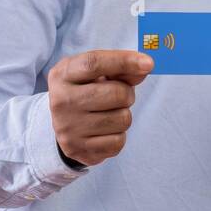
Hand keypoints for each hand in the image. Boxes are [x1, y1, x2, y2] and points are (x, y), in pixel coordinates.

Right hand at [47, 49, 152, 165]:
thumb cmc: (86, 90)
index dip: (124, 61)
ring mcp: (68, 128)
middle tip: (121, 95)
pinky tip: (105, 130)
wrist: (63, 123)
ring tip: (109, 113)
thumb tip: (145, 67)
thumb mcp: (95, 73)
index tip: (149, 64)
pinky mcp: (78, 149)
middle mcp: (61, 101)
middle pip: (116, 94)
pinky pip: (118, 142)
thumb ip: (120, 69)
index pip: (94, 63)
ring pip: (123, 119)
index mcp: (63, 75)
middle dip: (128, 93)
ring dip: (124, 115)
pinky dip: (119, 135)